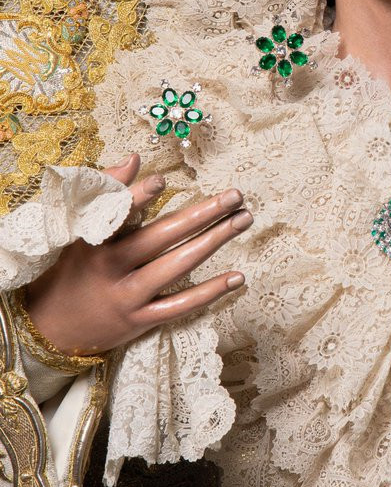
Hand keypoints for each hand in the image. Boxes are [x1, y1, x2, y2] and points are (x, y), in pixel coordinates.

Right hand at [26, 153, 251, 356]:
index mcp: (94, 240)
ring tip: (244, 220)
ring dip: (215, 241)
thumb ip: (105, 192)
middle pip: (163, 236)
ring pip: (178, 266)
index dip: (137, 197)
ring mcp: (128, 296)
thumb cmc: (73, 269)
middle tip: (236, 195)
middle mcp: (112, 267)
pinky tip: (237, 277)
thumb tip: (134, 157)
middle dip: (203, 213)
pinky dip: (211, 292)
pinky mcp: (140, 320)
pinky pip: (181, 305)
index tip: (162, 179)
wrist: (50, 329)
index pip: (117, 214)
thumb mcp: (77, 231)